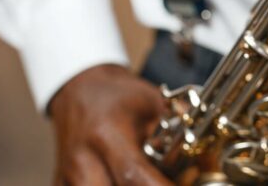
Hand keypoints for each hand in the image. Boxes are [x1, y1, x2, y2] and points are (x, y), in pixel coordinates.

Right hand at [49, 64, 171, 185]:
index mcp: (107, 134)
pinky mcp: (62, 185)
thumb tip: (206, 159)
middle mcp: (83, 160)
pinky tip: (121, 182)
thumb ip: (177, 130)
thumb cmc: (117, 97)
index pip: (135, 176)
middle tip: (164, 185)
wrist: (78, 91)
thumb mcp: (153, 103)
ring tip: (146, 183)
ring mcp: (68, 177)